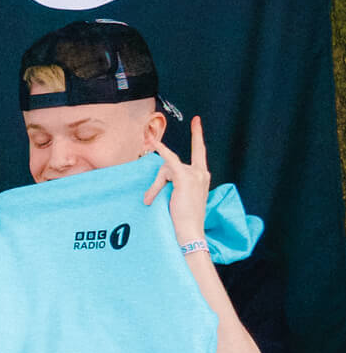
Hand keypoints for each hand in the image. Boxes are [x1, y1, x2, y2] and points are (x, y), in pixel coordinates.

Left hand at [143, 115, 209, 245]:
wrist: (189, 232)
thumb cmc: (184, 220)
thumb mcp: (179, 199)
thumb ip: (172, 185)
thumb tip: (155, 186)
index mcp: (202, 176)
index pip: (199, 151)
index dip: (197, 135)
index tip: (196, 120)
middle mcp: (201, 172)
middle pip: (172, 164)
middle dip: (159, 180)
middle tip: (150, 198)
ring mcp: (194, 174)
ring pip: (165, 169)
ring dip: (156, 186)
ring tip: (152, 201)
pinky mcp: (185, 177)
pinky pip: (168, 162)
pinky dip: (160, 151)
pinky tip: (152, 143)